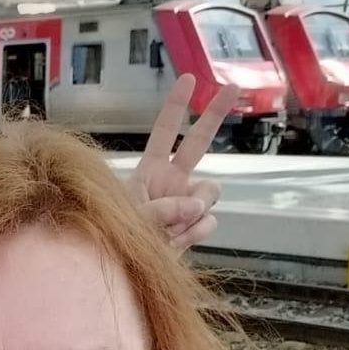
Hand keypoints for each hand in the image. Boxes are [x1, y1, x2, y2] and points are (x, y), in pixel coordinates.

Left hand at [128, 74, 237, 251]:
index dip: (177, 106)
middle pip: (199, 143)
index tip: (188, 78)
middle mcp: (172, 182)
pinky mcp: (195, 226)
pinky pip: (208, 223)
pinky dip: (192, 235)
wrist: (124, 271)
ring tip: (166, 230)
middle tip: (234, 86)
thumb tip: (200, 206)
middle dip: (215, 114)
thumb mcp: (132, 220)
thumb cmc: (115, 239)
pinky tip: (173, 244)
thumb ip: (164, 210)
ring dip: (193, 210)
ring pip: (210, 193)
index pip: (166, 132)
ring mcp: (187, 203)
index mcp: (150, 171)